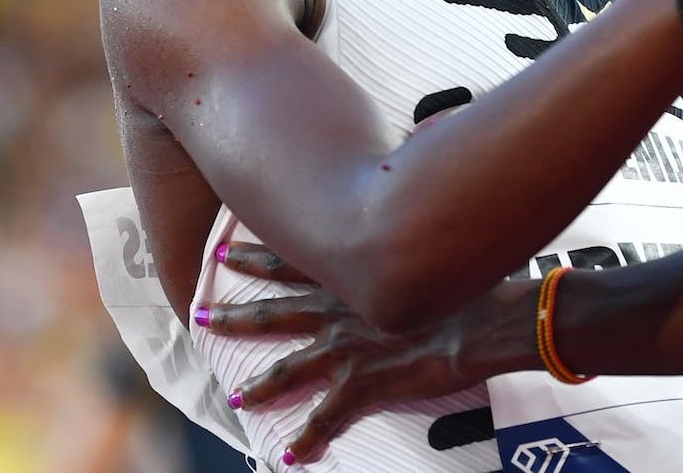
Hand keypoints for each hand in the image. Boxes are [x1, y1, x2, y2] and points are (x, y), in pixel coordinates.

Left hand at [208, 244, 535, 464]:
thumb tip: (407, 232)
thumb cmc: (463, 282)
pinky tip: (290, 455)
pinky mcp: (362, 384)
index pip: (292, 263)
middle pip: (273, 313)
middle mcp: (338, 311)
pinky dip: (306, 439)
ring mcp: (346, 348)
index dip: (257, 258)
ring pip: (288, 369)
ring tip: (237, 396)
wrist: (482, 320)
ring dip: (260, 385)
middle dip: (233, 316)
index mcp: (351, 279)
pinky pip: (325, 418)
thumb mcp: (423, 251)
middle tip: (201, 315)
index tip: (226, 252)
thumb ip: (400, 248)